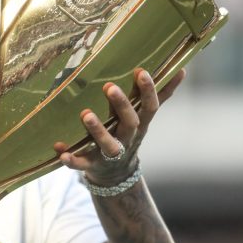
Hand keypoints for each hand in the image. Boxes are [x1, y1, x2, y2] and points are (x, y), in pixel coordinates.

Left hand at [53, 67, 184, 184]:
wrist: (116, 173)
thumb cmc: (130, 133)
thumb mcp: (145, 116)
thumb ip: (163, 94)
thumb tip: (183, 69)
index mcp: (140, 124)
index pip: (150, 106)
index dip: (148, 91)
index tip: (141, 71)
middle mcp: (127, 138)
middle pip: (129, 123)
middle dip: (121, 106)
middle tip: (109, 87)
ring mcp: (110, 154)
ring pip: (107, 144)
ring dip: (97, 130)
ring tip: (86, 114)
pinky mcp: (92, 165)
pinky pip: (81, 164)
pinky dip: (71, 160)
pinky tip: (60, 150)